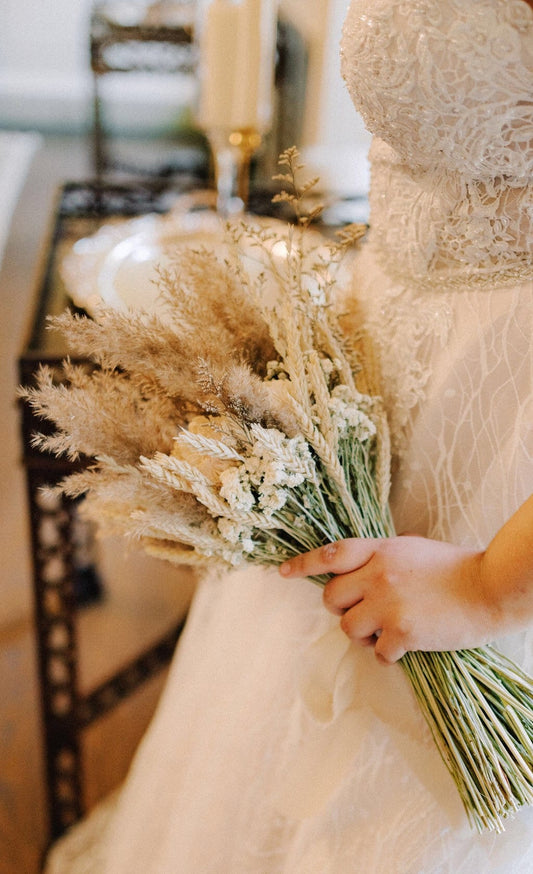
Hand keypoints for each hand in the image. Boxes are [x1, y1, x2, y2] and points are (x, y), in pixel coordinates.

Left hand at [280, 536, 497, 663]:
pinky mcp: (402, 632)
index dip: (304, 564)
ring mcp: (388, 603)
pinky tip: (405, 647)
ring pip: (347, 628)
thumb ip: (381, 557)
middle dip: (341, 609)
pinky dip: (387, 654)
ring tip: (386, 631)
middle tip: (362, 613)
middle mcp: (378, 574)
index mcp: (380, 550)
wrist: (489, 588)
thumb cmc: (453, 568)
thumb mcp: (411, 549)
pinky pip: (375, 652)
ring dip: (362, 634)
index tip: (283, 572)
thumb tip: (357, 571)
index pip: (331, 554)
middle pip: (331, 599)